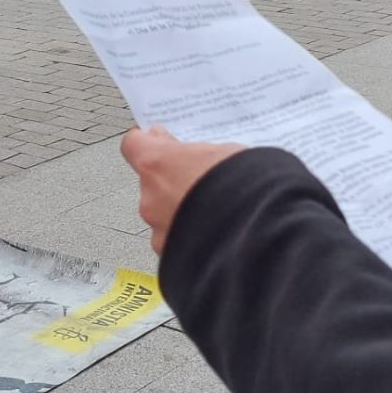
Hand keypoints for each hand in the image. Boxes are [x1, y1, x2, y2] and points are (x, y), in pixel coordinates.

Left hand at [121, 126, 245, 253]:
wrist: (257, 233)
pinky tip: (212, 232)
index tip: (158, 139)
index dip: (146, 141)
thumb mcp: (225, 153)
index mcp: (158, 164)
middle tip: (199, 180)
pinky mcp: (170, 253)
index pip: (134, 145)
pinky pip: (174, 239)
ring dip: (180, 210)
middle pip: (151, 181)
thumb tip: (192, 157)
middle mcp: (150, 197)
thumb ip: (197, 154)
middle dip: (171, 181)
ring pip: (162, 213)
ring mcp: (158, 228)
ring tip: (213, 210)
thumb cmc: (244, 188)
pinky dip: (187, 235)